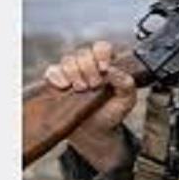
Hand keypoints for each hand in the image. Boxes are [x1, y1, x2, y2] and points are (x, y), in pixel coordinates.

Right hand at [44, 41, 136, 170]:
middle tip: (94, 85)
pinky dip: (57, 76)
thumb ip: (126, 82)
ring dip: (74, 72)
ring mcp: (71, 72)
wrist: (95, 132)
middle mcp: (88, 64)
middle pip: (83, 53)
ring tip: (81, 89)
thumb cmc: (113, 112)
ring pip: (68, 60)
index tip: (104, 69)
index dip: (102, 54)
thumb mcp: (127, 99)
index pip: (101, 47)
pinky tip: (64, 86)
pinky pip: (52, 70)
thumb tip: (111, 70)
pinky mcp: (56, 82)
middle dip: (88, 68)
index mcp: (106, 63)